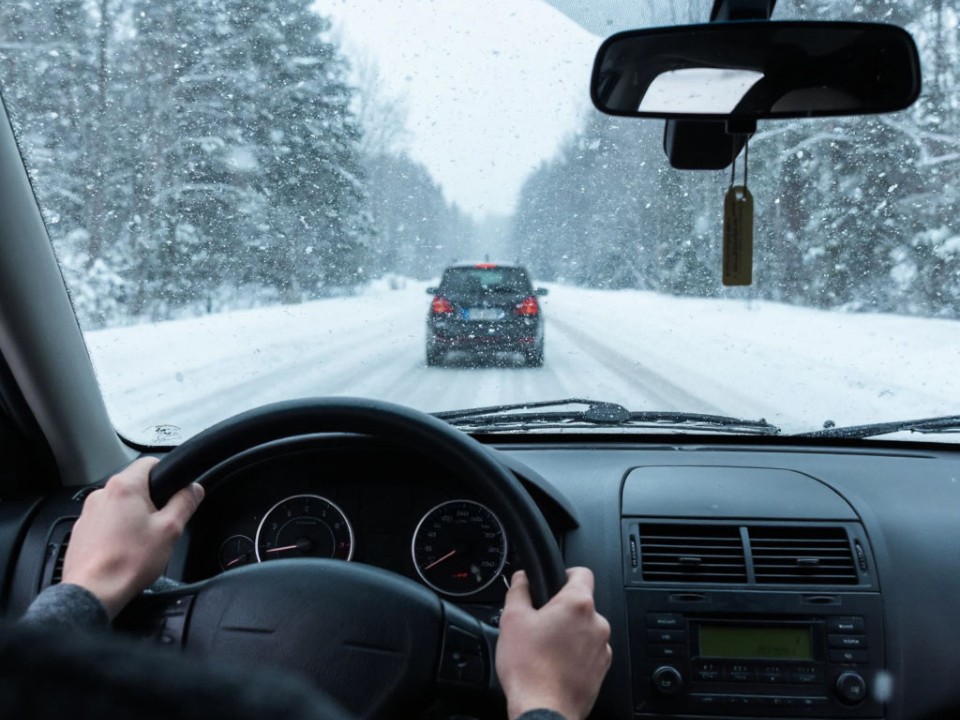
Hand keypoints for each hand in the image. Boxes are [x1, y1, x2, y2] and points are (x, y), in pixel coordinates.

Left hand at [62, 457, 203, 618]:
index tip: (175, 492)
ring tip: (141, 542)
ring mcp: (87, 514)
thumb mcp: (170, 529)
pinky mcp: (80, 532)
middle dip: (151, 502)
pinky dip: (116, 532)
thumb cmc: (129, 562)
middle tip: (161, 525)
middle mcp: (101, 495)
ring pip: (120, 506)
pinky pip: (105, 523)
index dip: (167, 475)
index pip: (150, 462)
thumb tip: (194, 489)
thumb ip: (185, 502)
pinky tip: (125, 551)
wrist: (94, 592)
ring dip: (132, 517)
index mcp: (124, 487)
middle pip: (135, 486)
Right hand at [495, 567, 611, 719]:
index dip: (566, 573)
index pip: (582, 573)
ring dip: (569, 633)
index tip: (555, 581)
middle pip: (581, 604)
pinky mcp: (601, 670)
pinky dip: (575, 654)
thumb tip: (522, 578)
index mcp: (578, 604)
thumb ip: (518, 590)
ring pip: (585, 630)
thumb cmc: (529, 668)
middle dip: (561, 610)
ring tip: (544, 648)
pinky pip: (588, 652)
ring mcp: (602, 649)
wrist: (543, 710)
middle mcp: (597, 624)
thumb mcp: (512, 620)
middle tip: (539, 623)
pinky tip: (554, 664)